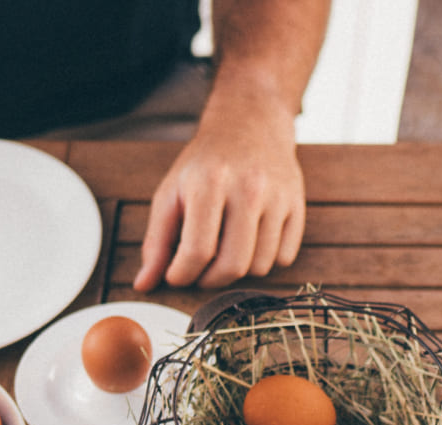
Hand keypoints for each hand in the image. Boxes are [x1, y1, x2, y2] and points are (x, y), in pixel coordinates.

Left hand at [132, 105, 304, 291]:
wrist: (250, 124)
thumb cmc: (205, 164)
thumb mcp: (171, 193)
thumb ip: (156, 240)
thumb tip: (144, 285)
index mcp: (209, 182)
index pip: (197, 251)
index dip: (182, 275)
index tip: (176, 275)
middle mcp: (248, 188)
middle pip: (232, 266)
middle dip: (210, 281)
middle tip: (200, 272)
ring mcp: (278, 197)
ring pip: (260, 267)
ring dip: (238, 271)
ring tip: (225, 250)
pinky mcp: (297, 206)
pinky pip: (284, 258)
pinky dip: (264, 260)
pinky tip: (250, 241)